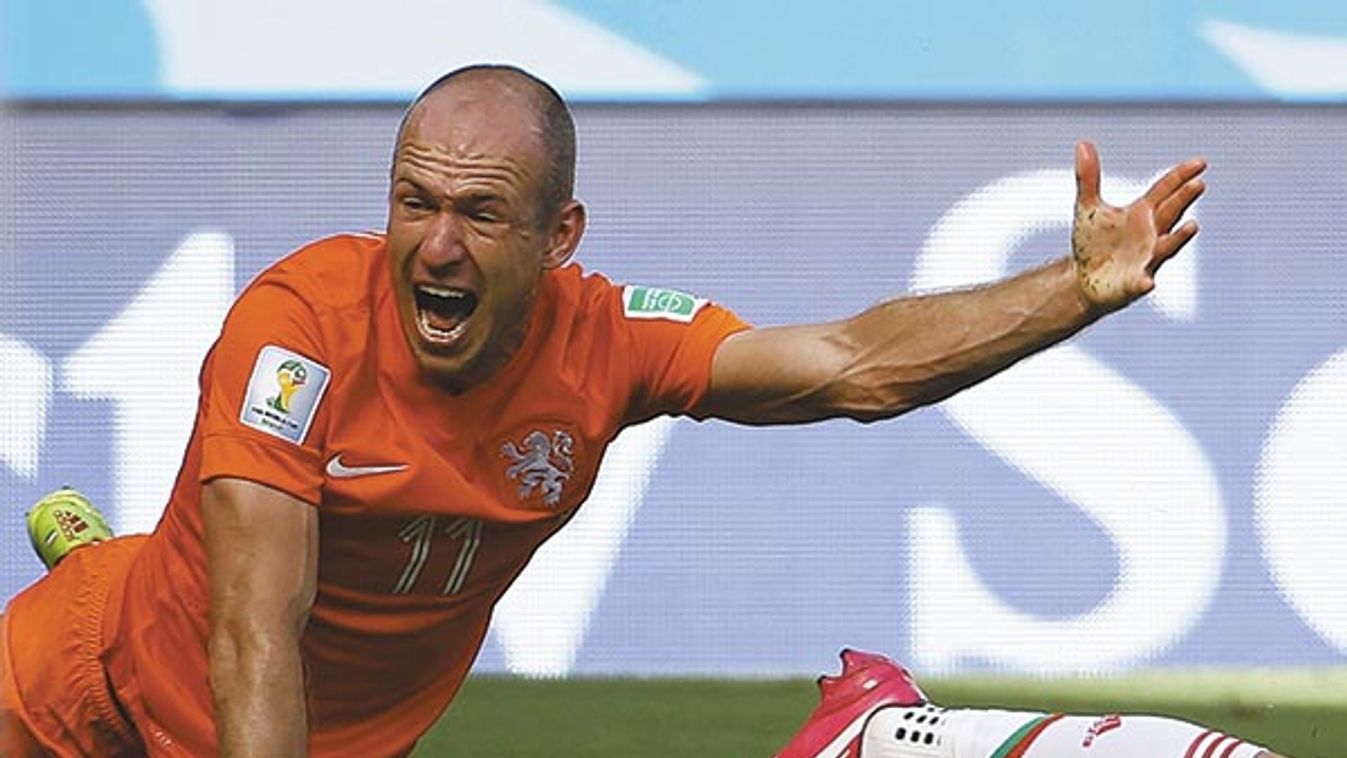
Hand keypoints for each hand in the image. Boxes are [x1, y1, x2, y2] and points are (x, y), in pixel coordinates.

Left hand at [1071, 141, 1205, 311]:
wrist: (1083, 279)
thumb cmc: (1093, 242)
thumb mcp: (1088, 206)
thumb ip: (1088, 178)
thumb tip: (1082, 143)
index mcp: (1142, 213)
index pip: (1166, 190)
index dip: (1182, 176)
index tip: (1201, 162)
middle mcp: (1151, 234)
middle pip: (1171, 213)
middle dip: (1184, 200)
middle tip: (1199, 184)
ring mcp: (1146, 259)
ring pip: (1167, 246)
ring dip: (1179, 238)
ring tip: (1193, 226)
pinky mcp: (1133, 283)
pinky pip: (1141, 282)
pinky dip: (1144, 281)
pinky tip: (1147, 282)